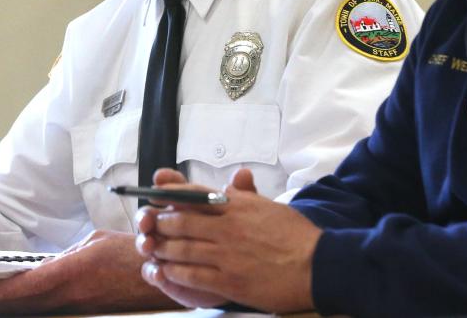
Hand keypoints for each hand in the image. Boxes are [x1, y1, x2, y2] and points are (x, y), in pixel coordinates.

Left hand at [0, 229, 175, 313]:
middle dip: (9, 301)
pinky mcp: (90, 313)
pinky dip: (44, 307)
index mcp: (76, 269)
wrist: (158, 274)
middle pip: (30, 305)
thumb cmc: (130, 252)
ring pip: (43, 311)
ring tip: (10, 299)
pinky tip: (40, 302)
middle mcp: (75, 292)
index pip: (32, 284)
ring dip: (25, 306)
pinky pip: (59, 311)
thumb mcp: (97, 241)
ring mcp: (82, 307)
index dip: (9, 289)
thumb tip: (47, 265)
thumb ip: (69, 254)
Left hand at [138, 168, 321, 313]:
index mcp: (238, 205)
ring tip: (152, 248)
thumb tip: (229, 186)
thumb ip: (245, 196)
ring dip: (162, 247)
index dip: (170, 194)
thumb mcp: (268, 206)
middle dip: (159, 222)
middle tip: (148, 224)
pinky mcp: (228, 280)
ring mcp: (226, 254)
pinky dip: (173, 272)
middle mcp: (228, 226)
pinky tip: (165, 271)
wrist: (317, 265)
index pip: (194, 194)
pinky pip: (191, 275)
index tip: (156, 196)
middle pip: (181, 220)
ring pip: (181, 248)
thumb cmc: (295, 235)